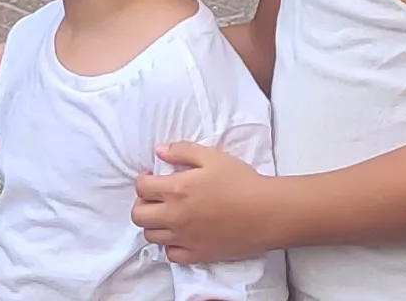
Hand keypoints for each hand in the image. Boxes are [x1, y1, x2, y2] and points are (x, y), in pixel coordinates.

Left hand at [132, 141, 276, 263]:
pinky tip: (181, 234)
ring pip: (151, 236)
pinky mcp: (196, 254)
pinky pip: (170, 254)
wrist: (266, 212)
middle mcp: (175, 216)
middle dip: (141, 204)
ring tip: (167, 215)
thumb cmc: (242, 182)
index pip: (142, 188)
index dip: (142, 180)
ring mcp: (184, 238)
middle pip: (138, 216)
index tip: (150, 177)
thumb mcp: (213, 157)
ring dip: (154, 224)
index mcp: (177, 189)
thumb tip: (160, 150)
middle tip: (153, 198)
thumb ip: (182, 151)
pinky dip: (170, 245)